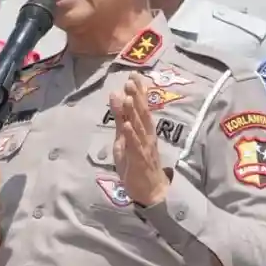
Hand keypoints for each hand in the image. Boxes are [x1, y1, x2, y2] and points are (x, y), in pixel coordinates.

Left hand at [109, 74, 169, 205]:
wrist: (149, 190)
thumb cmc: (136, 162)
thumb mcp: (123, 137)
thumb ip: (120, 117)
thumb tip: (116, 95)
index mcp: (143, 129)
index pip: (141, 107)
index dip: (138, 91)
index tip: (133, 75)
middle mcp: (146, 135)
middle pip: (142, 113)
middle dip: (137, 97)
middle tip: (132, 80)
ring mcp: (144, 147)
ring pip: (139, 127)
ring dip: (134, 112)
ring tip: (128, 97)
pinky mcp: (139, 160)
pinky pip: (135, 146)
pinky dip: (131, 136)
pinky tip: (126, 126)